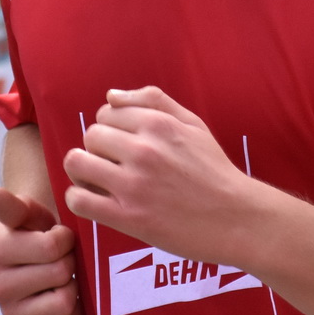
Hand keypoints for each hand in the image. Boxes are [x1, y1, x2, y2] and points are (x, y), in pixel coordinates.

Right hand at [0, 188, 80, 314]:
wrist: (37, 252)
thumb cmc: (36, 227)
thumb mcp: (27, 210)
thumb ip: (14, 205)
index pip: (52, 247)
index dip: (65, 238)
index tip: (60, 233)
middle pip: (61, 273)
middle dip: (71, 260)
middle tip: (64, 255)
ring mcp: (10, 314)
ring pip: (64, 304)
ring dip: (73, 286)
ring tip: (64, 275)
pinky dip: (75, 311)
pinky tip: (63, 294)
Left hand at [64, 86, 256, 263]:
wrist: (236, 218)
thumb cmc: (214, 170)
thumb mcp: (193, 124)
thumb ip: (153, 101)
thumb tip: (111, 96)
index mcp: (158, 124)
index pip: (106, 113)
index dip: (110, 127)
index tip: (121, 144)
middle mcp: (143, 150)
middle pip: (90, 136)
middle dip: (97, 149)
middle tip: (113, 164)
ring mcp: (133, 185)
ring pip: (77, 164)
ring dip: (82, 171)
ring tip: (98, 180)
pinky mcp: (128, 218)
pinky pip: (78, 200)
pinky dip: (78, 198)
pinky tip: (95, 201)